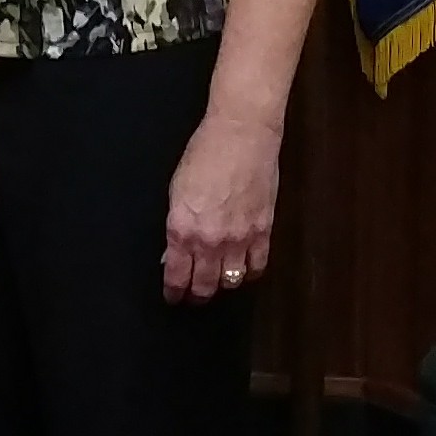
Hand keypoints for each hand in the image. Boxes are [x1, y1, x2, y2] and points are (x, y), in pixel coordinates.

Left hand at [163, 107, 282, 301]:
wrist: (240, 136)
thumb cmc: (203, 154)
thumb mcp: (176, 190)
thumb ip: (178, 224)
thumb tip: (174, 250)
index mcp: (183, 228)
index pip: (177, 275)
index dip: (174, 292)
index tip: (172, 298)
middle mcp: (210, 241)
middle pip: (204, 286)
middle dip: (196, 296)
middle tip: (192, 299)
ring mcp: (240, 240)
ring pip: (231, 282)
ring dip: (221, 287)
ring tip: (216, 285)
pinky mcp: (263, 233)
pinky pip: (257, 268)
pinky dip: (249, 274)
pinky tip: (243, 272)